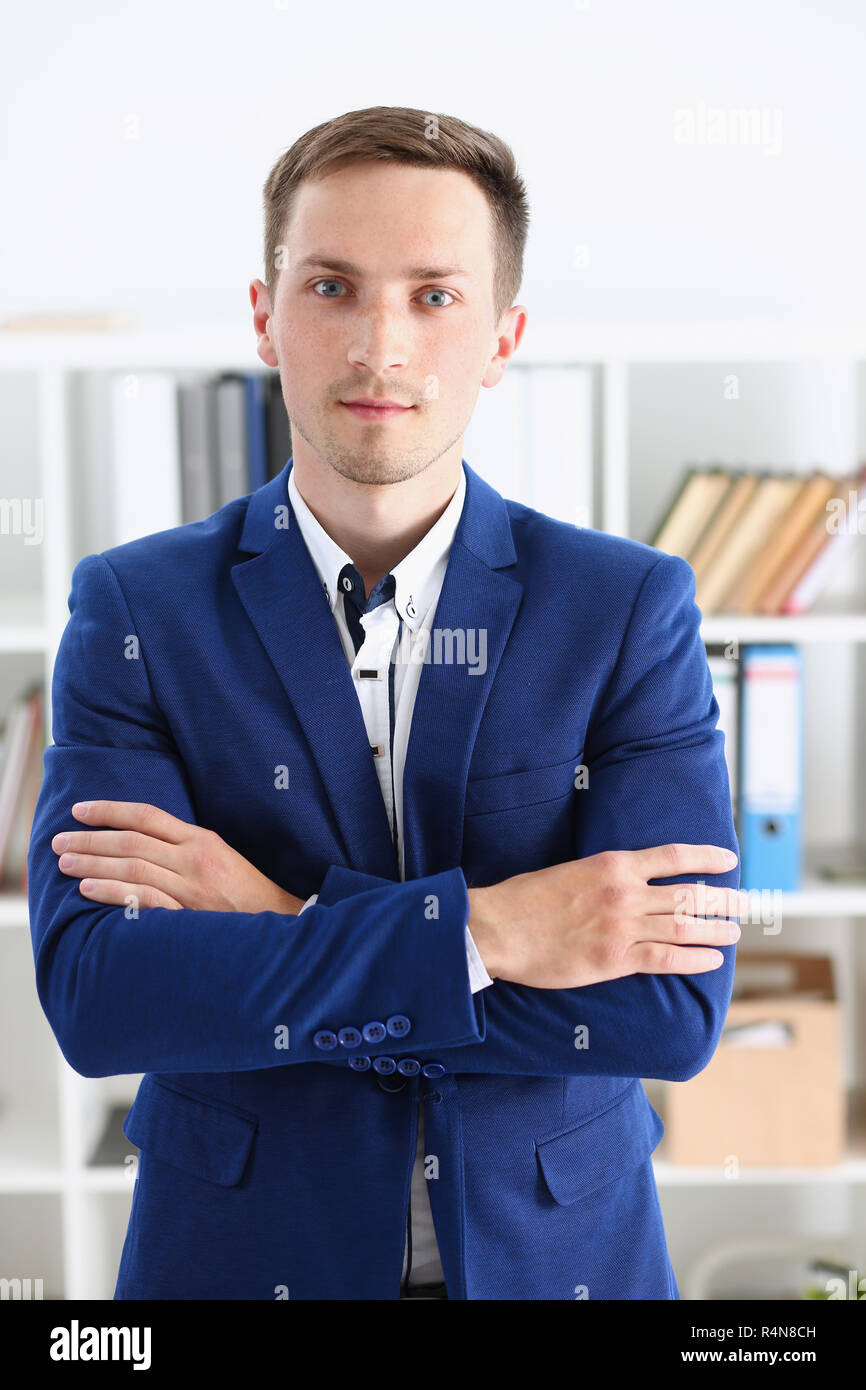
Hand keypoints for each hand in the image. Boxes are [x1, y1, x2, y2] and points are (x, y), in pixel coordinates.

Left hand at [51, 800, 304, 913]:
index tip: (80, 810)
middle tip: (60, 840)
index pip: (146, 815)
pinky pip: (143, 899)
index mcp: (202, 840)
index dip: (109, 810)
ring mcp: (191, 888)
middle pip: (131, 840)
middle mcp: (194, 859)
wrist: (283, 925)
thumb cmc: (248, 895)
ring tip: (65, 862)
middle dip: (90, 838)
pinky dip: (112, 892)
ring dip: (93, 863)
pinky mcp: (189, 915)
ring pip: (132, 866)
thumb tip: (141, 842)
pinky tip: (89, 889)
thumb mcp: (222, 858)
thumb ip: (185, 848)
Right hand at [467, 843, 744, 988]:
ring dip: (716, 930)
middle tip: (745, 904)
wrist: (496, 928)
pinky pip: (665, 958)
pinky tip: (712, 960)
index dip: (706, 857)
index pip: (672, 856)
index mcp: (612, 865)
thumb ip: (603, 877)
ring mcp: (621, 927)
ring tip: (734, 933)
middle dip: (722, 900)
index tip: (729, 860)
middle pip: (688, 894)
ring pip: (684, 926)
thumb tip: (631, 884)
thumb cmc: (525, 900)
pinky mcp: (613, 959)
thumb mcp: (569, 871)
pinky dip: (694, 959)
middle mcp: (624, 892)